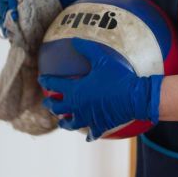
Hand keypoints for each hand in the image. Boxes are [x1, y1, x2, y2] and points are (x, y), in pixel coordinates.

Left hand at [38, 38, 163, 141]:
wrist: (135, 97)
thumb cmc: (118, 77)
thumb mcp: (102, 59)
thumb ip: (87, 49)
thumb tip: (75, 40)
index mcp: (76, 90)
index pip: (55, 85)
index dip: (46, 81)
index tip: (42, 79)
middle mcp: (78, 106)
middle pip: (58, 107)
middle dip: (50, 104)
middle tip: (48, 102)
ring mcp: (88, 118)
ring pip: (70, 124)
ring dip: (64, 122)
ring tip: (61, 122)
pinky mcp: (100, 126)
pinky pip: (92, 133)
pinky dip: (89, 135)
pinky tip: (88, 136)